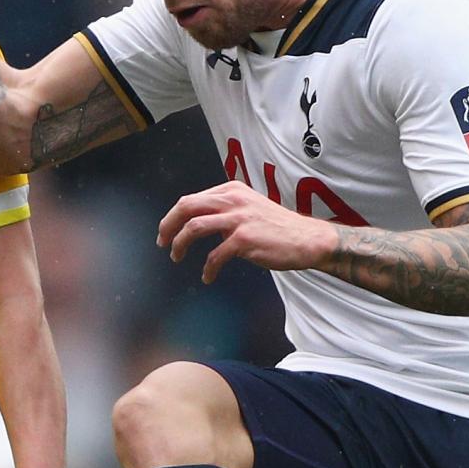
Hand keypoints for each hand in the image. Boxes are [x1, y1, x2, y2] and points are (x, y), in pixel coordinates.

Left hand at [157, 182, 336, 283]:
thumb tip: (199, 225)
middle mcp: (233, 200)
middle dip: (167, 226)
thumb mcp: (248, 208)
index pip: (191, 199)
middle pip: (186, 207)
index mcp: (231, 190)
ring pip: (194, 227)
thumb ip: (224, 212)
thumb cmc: (277, 228)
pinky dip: (207, 268)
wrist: (306, 239)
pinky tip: (208, 277)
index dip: (173, 217)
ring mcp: (238, 219)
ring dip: (179, 245)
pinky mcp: (245, 239)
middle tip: (162, 243)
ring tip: (176, 257)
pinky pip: (215, 256)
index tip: (166, 232)